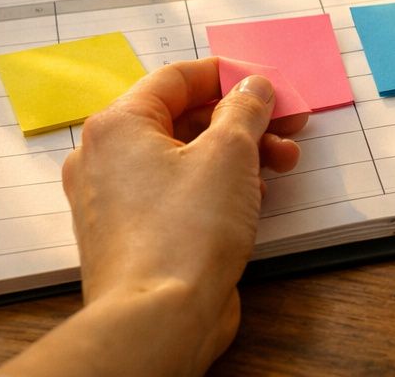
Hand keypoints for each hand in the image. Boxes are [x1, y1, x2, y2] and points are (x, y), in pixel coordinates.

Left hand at [58, 59, 305, 373]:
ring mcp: (116, 200)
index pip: (177, 77)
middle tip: (288, 123)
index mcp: (118, 125)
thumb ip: (245, 109)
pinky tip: (254, 196)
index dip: (229, 75)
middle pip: (184, 118)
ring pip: (185, 157)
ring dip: (239, 154)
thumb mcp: (229, 152)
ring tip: (284, 163)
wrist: (158, 319)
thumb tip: (252, 87)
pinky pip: (178, 193)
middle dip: (243, 120)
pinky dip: (217, 186)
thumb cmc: (184, 232)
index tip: (267, 82)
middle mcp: (106, 158)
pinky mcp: (134, 234)